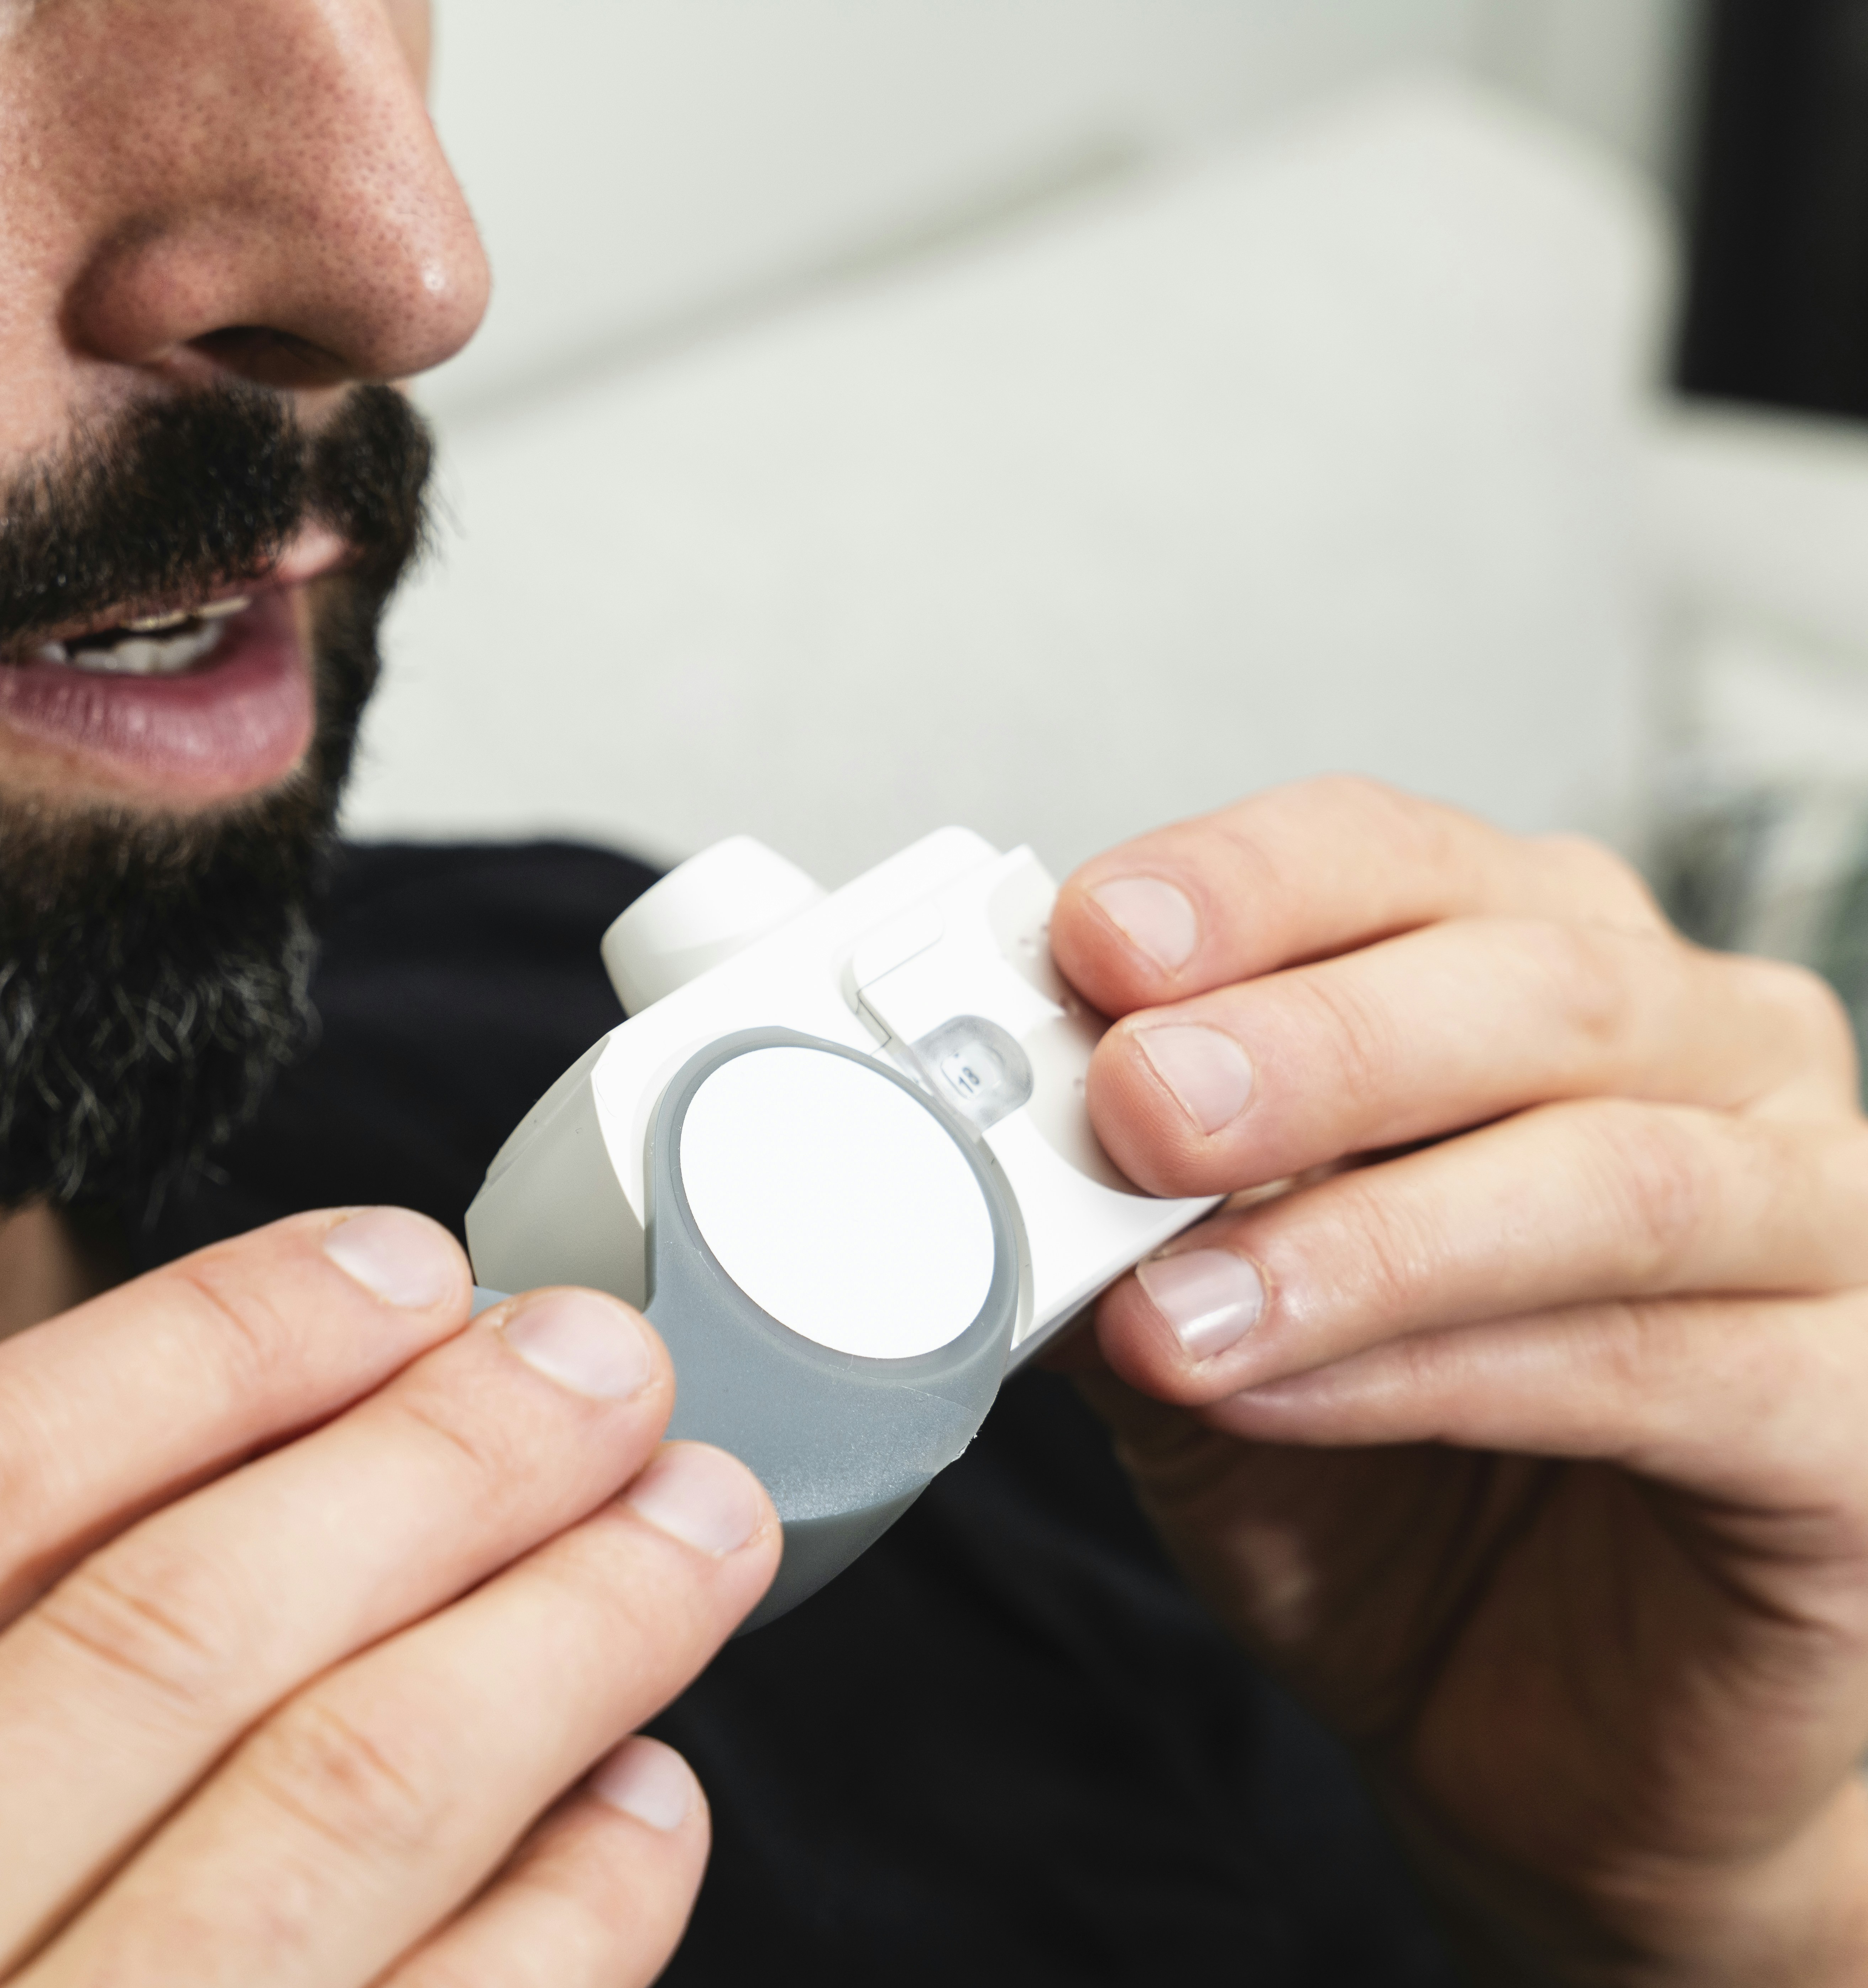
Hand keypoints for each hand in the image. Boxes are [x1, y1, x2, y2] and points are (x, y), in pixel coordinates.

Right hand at [0, 1209, 777, 1986]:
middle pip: (160, 1637)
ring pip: (322, 1821)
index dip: (195, 1353)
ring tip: (686, 1532)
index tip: (392, 1266)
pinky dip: (566, 1918)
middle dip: (430, 1464)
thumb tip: (273, 1466)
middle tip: (600, 1365)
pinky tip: (640, 1802)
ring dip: (550, 1645)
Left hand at [1052, 777, 1867, 1985]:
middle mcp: (1712, 1059)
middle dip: (1308, 1043)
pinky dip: (1438, 1374)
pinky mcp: (1851, 1421)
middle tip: (1134, 1103)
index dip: (1244, 887)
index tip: (1094, 936)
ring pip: (1606, 1173)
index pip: (1399, 858)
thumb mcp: (1208, 1316)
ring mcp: (1819, 1225)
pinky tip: (1283, 1396)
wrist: (1541, 1719)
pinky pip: (1655, 1366)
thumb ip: (1128, 1214)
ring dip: (1359, 1236)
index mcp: (1549, 975)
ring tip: (1174, 1307)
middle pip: (1528, 981)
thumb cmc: (1397, 1482)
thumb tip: (990, 1131)